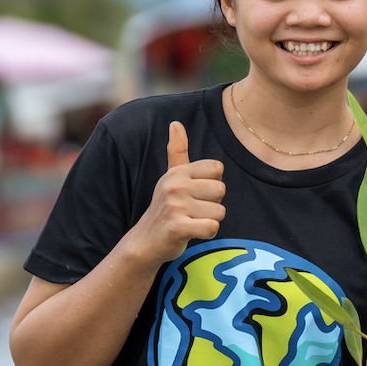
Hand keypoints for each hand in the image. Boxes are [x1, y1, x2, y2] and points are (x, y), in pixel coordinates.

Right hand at [129, 122, 224, 265]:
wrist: (145, 242)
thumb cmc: (165, 208)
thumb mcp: (171, 177)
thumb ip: (177, 151)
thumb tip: (175, 123)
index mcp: (177, 172)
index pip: (217, 169)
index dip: (212, 184)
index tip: (196, 194)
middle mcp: (174, 185)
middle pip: (221, 190)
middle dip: (213, 204)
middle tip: (193, 211)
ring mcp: (175, 206)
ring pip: (219, 211)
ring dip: (209, 220)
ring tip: (191, 221)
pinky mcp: (177, 227)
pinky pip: (212, 227)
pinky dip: (208, 233)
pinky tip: (193, 232)